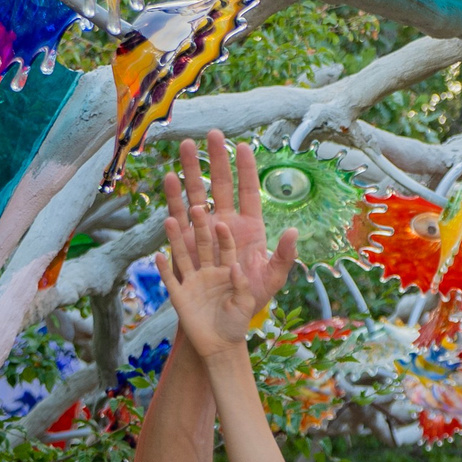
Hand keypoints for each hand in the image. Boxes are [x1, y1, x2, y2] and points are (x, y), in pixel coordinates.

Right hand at [160, 132, 296, 358]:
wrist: (222, 326)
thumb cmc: (248, 301)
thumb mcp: (272, 281)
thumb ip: (284, 257)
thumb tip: (294, 231)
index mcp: (247, 231)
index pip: (247, 194)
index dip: (245, 171)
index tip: (243, 145)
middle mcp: (221, 229)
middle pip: (217, 190)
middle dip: (211, 163)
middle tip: (206, 135)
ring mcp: (200, 240)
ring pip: (192, 205)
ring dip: (185, 184)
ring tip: (177, 160)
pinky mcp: (182, 258)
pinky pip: (176, 235)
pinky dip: (172, 221)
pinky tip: (167, 202)